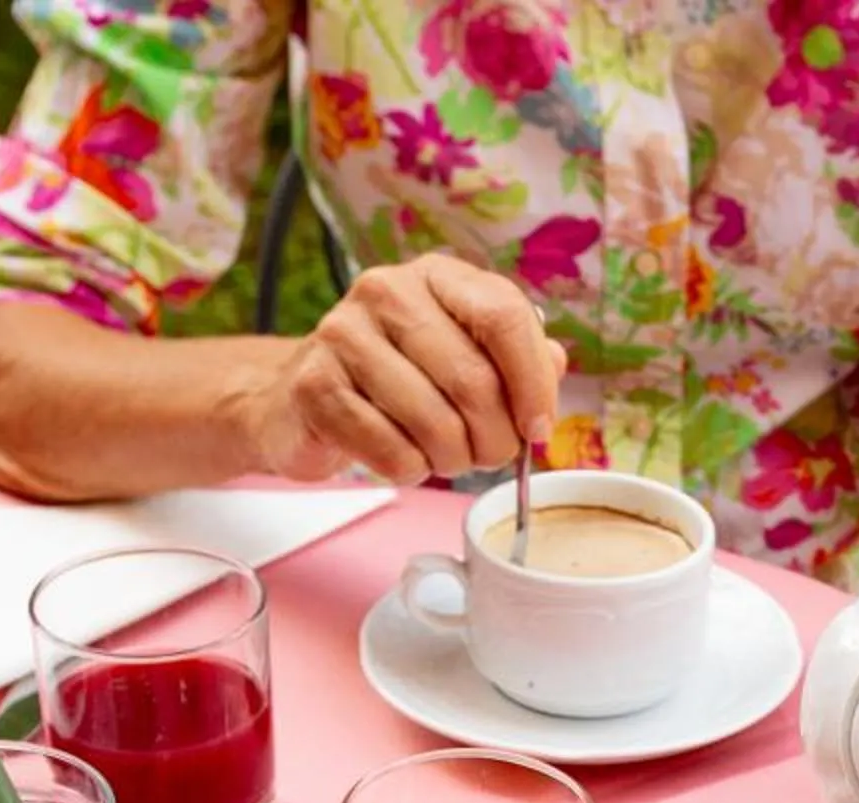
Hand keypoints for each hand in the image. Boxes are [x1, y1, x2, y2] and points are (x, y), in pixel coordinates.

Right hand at [247, 254, 567, 484]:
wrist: (304, 399)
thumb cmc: (399, 380)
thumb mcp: (462, 355)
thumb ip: (515, 357)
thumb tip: (554, 365)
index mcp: (437, 276)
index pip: (504, 317)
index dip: (533, 384)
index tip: (537, 428)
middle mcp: (387, 291)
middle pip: (473, 380)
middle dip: (496, 438)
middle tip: (490, 457)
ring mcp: (343, 333)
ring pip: (435, 422)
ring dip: (454, 460)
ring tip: (446, 459)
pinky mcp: (314, 384)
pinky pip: (390, 450)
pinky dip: (410, 470)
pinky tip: (404, 459)